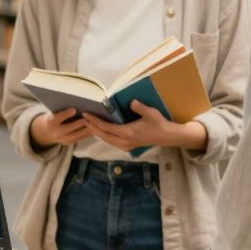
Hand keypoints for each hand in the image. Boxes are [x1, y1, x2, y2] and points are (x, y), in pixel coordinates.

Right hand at [28, 108, 92, 149]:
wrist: (49, 131)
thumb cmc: (56, 117)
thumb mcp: (56, 112)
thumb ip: (64, 110)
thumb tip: (78, 104)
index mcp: (51, 121)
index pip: (58, 117)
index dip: (66, 114)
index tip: (74, 109)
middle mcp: (56, 132)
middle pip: (69, 128)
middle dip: (79, 123)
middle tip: (89, 118)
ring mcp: (63, 139)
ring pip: (77, 134)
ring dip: (87, 128)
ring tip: (96, 122)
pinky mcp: (69, 143)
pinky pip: (80, 137)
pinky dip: (88, 132)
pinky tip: (95, 127)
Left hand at [81, 101, 206, 152]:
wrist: (166, 136)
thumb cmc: (159, 123)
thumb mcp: (150, 113)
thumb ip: (139, 107)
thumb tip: (131, 102)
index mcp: (128, 133)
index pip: (106, 127)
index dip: (95, 121)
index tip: (87, 115)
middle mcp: (125, 141)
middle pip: (103, 135)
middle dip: (92, 127)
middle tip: (83, 119)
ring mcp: (126, 145)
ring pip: (107, 140)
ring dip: (97, 132)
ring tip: (89, 124)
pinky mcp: (128, 147)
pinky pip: (112, 142)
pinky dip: (105, 136)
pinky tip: (102, 131)